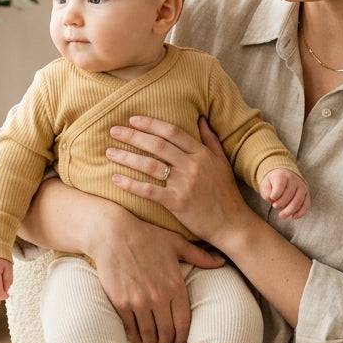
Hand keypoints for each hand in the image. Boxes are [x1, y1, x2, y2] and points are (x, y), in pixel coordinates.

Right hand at [20, 177, 224, 342]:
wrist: (113, 233)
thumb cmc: (146, 236)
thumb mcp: (176, 243)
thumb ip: (199, 256)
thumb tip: (221, 262)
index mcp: (175, 285)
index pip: (183, 323)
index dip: (183, 337)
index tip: (181, 342)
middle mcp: (158, 297)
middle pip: (166, 333)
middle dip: (167, 342)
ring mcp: (138, 301)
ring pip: (148, 334)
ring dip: (151, 341)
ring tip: (151, 340)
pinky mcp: (121, 303)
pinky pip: (130, 329)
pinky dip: (134, 336)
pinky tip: (136, 336)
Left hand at [106, 116, 254, 247]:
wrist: (232, 224)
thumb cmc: (226, 193)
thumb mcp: (222, 162)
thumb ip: (210, 139)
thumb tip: (201, 118)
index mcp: (202, 153)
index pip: (172, 132)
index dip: (151, 124)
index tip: (133, 120)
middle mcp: (192, 165)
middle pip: (157, 145)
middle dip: (132, 136)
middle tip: (113, 131)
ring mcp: (185, 184)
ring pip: (150, 165)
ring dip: (127, 157)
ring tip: (110, 152)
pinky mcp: (177, 203)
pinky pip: (149, 190)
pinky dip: (130, 184)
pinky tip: (115, 179)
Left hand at [261, 168, 310, 219]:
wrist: (284, 175)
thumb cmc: (273, 182)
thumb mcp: (266, 184)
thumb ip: (267, 192)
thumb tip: (271, 199)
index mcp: (282, 175)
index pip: (281, 184)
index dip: (277, 192)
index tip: (272, 198)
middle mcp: (294, 180)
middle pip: (290, 193)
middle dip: (282, 203)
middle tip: (275, 206)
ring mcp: (301, 187)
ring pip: (298, 200)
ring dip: (290, 210)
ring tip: (282, 216)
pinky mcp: (306, 194)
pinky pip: (306, 204)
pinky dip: (301, 212)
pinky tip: (294, 217)